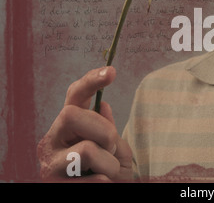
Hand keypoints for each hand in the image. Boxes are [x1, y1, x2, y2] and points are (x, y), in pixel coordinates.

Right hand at [37, 66, 132, 181]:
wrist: (107, 192)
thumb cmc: (110, 171)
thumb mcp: (115, 148)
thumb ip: (107, 129)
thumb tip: (102, 104)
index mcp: (69, 126)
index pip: (74, 95)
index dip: (91, 81)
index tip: (111, 71)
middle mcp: (52, 140)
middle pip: (71, 115)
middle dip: (103, 131)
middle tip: (110, 148)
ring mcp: (50, 164)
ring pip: (86, 150)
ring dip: (109, 163)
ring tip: (108, 172)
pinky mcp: (53, 185)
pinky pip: (93, 179)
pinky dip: (106, 181)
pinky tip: (102, 184)